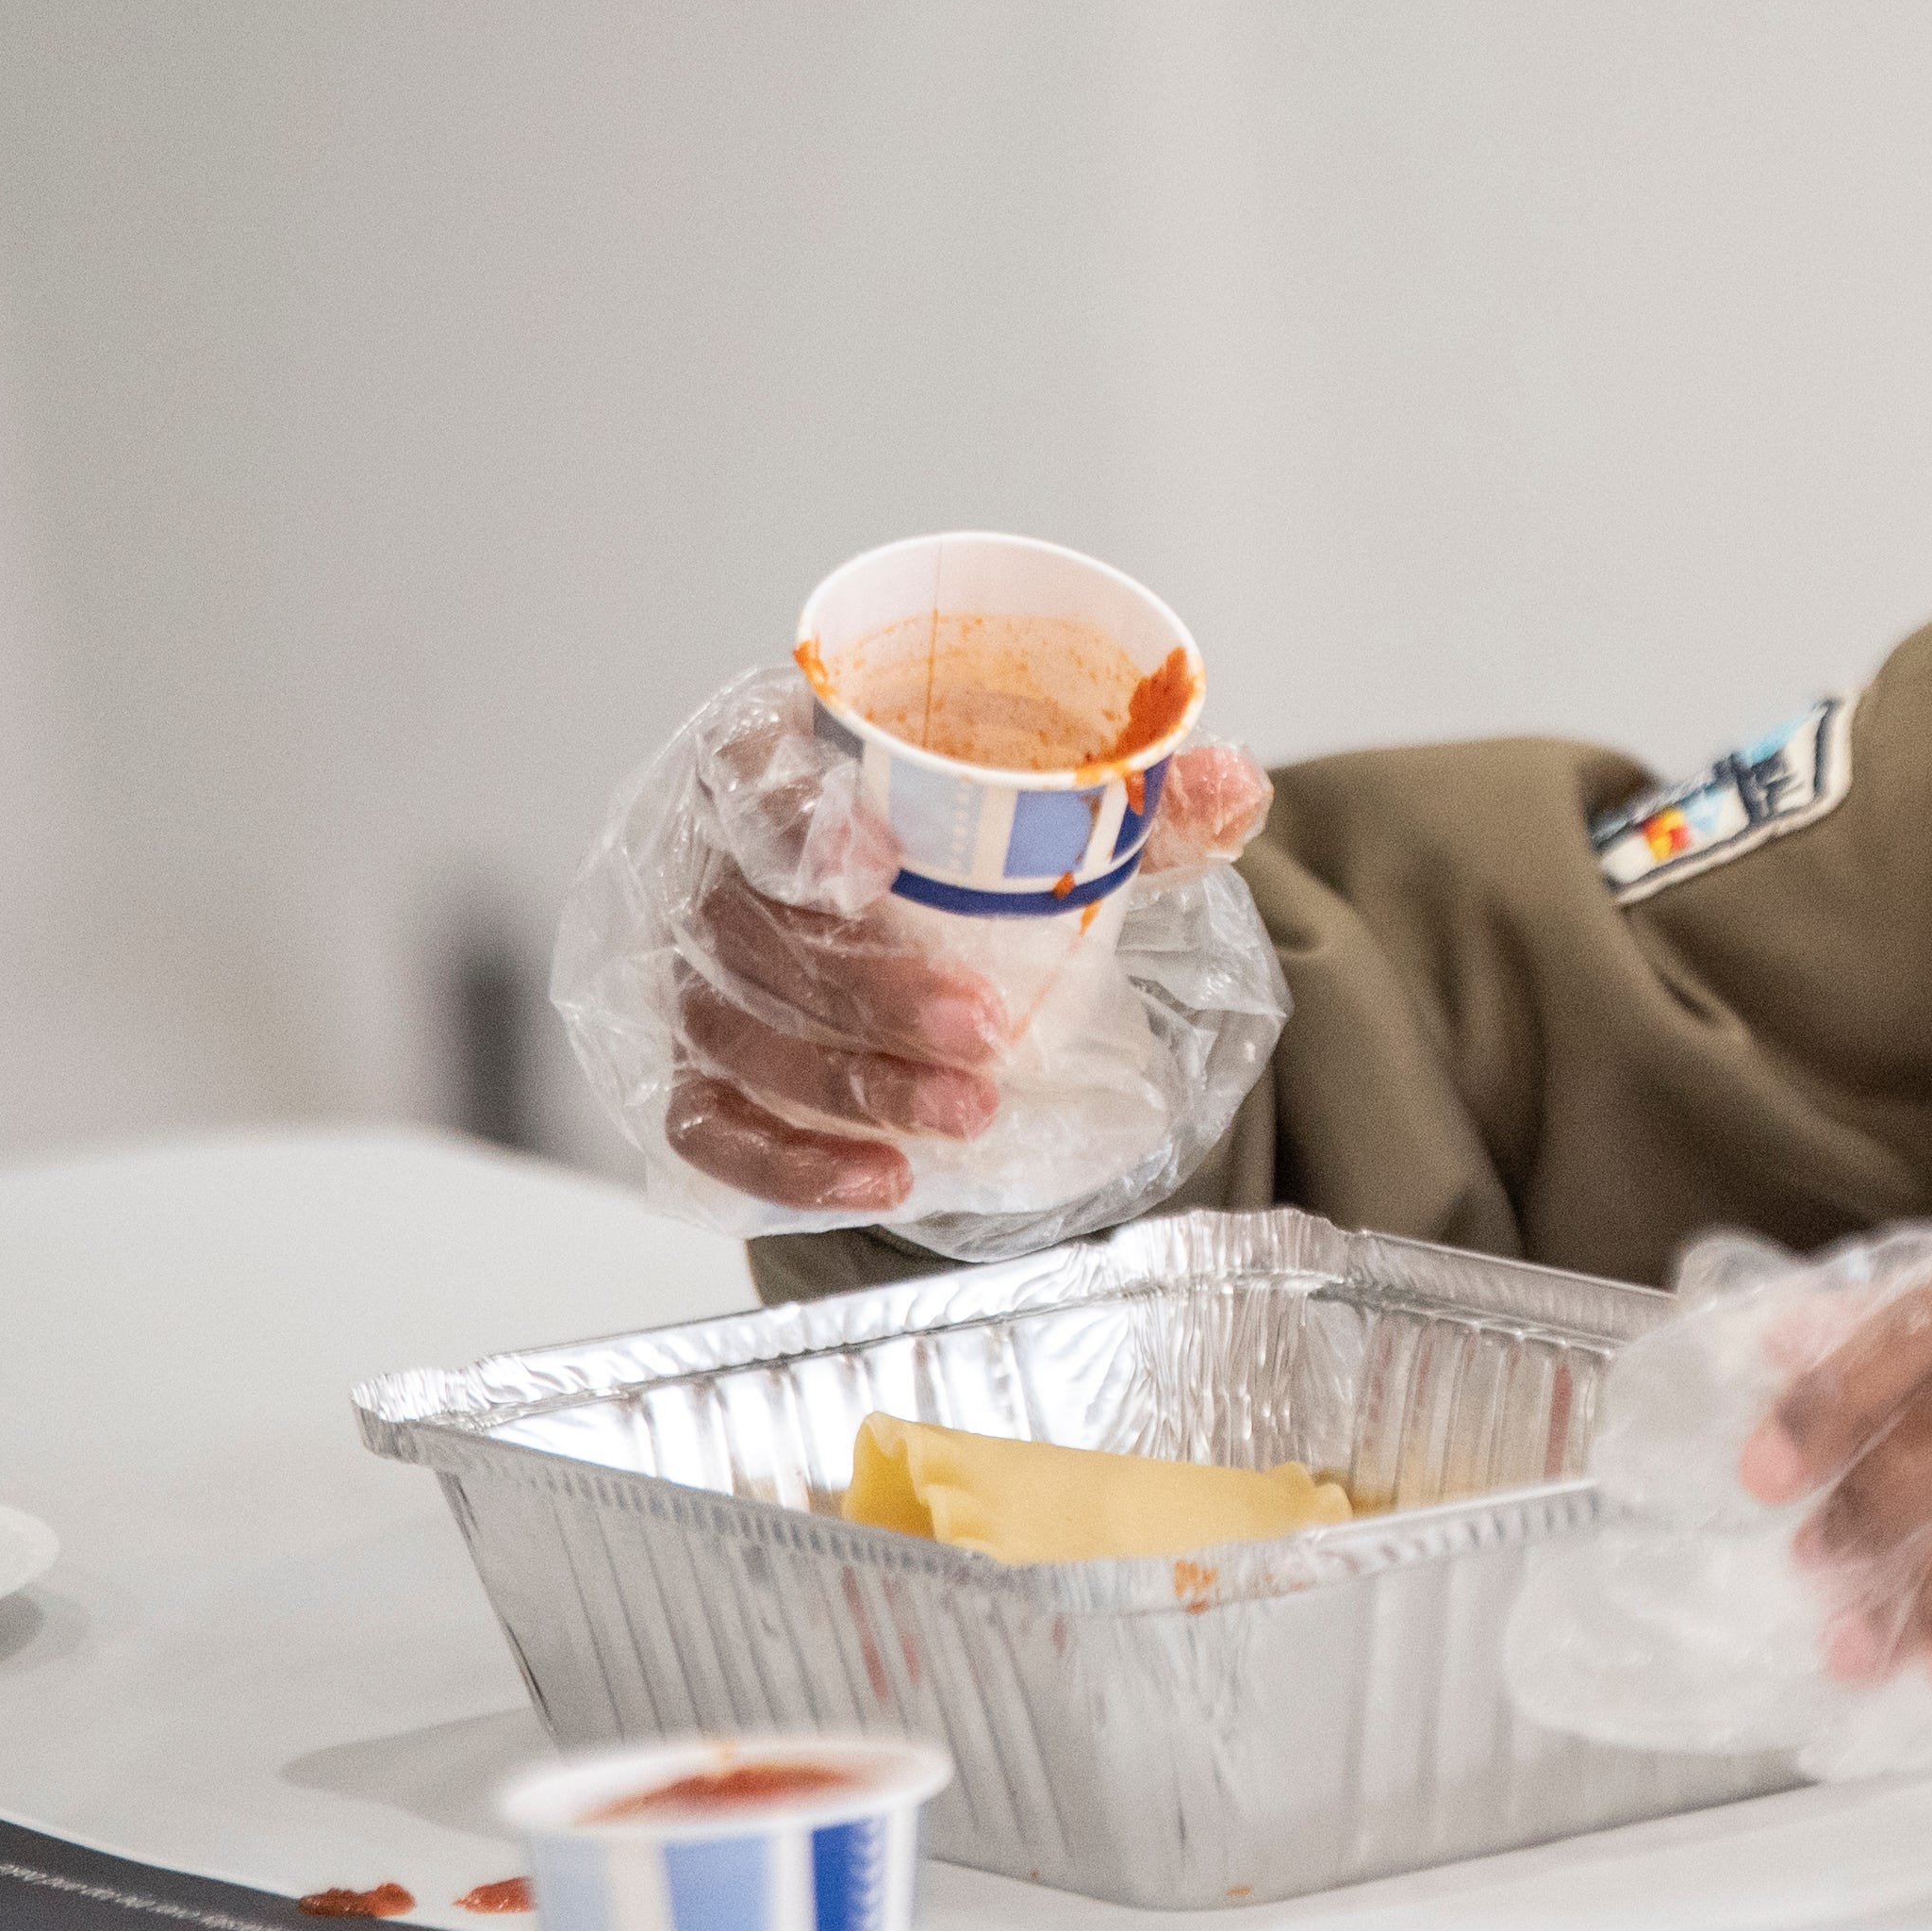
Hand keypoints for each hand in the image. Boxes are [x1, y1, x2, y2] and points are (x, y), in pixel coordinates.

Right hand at [654, 681, 1273, 1213]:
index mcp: (782, 752)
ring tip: (966, 1113)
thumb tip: (1238, 787)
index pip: (750, 774)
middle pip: (751, 922)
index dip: (795, 820)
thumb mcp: (1047, 798)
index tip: (874, 864)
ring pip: (733, 1028)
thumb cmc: (959, 831)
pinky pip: (705, 1123)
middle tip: (982, 1032)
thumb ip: (1138, 796)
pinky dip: (786, 1161)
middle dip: (866, 990)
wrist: (915, 905)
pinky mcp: (695, 1064)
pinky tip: (879, 1178)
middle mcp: (714, 855)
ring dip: (848, 1083)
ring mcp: (693, 968)